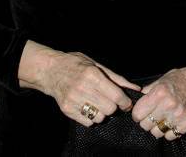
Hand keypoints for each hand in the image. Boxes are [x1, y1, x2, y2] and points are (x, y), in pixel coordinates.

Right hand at [18, 42, 139, 126]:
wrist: (50, 70)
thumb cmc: (76, 64)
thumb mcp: (97, 65)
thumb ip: (116, 78)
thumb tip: (135, 88)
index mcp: (92, 74)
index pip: (116, 95)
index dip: (125, 101)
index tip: (127, 103)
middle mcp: (83, 88)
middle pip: (110, 109)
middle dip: (114, 106)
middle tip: (111, 101)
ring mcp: (74, 100)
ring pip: (100, 117)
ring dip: (103, 112)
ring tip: (98, 103)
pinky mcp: (67, 110)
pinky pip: (88, 122)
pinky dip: (91, 117)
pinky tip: (88, 106)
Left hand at [132, 62, 185, 140]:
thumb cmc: (181, 79)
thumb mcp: (162, 80)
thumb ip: (149, 90)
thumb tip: (138, 99)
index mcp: (159, 93)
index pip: (138, 113)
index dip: (137, 114)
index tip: (140, 113)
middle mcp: (168, 105)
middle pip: (146, 125)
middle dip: (146, 121)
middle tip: (152, 116)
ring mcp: (178, 116)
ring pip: (157, 132)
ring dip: (157, 128)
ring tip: (163, 119)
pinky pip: (171, 136)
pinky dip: (169, 131)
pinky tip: (172, 121)